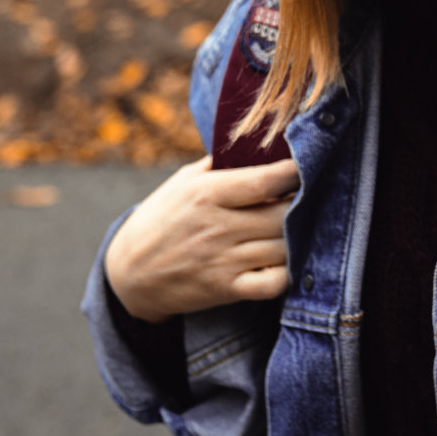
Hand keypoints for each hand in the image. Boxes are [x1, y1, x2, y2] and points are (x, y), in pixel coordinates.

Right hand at [104, 155, 299, 323]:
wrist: (128, 274)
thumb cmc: (160, 219)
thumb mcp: (182, 182)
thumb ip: (220, 165)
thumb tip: (259, 145)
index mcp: (207, 194)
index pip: (266, 181)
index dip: (295, 173)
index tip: (306, 165)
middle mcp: (218, 227)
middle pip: (284, 215)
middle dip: (302, 204)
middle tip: (307, 197)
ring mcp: (224, 261)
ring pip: (284, 247)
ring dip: (298, 235)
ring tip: (299, 224)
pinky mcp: (227, 290)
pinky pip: (273, 283)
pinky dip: (287, 271)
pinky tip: (283, 258)